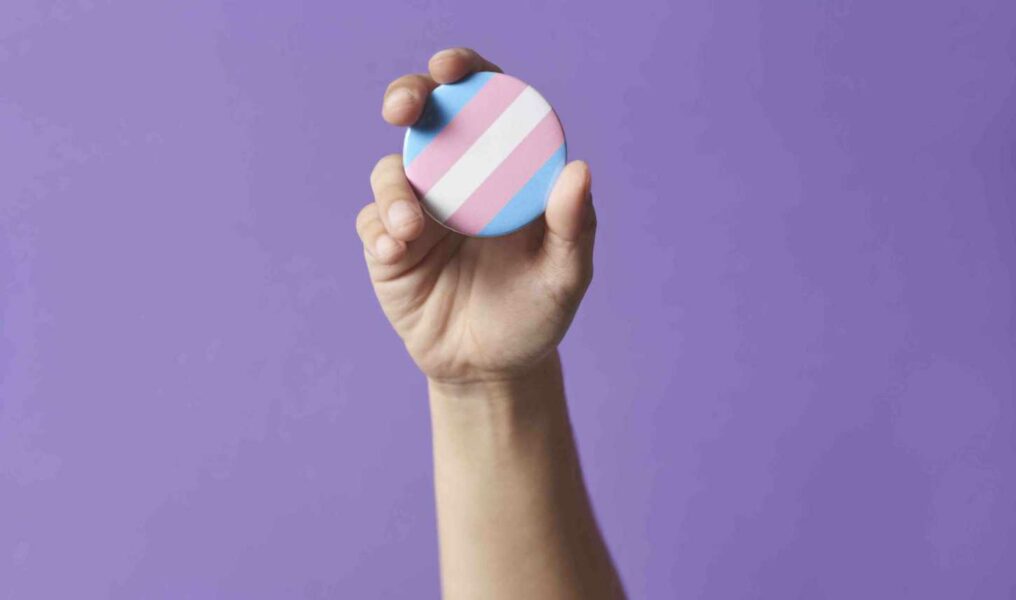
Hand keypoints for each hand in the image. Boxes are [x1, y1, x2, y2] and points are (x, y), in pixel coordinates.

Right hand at [356, 48, 595, 384]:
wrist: (490, 370)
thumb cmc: (534, 315)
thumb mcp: (565, 276)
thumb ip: (574, 227)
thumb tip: (579, 170)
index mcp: (503, 172)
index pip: (485, 104)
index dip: (467, 73)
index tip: (453, 67)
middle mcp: (458, 181)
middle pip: (427, 119)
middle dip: (410, 96)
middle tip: (406, 105)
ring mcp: (419, 212)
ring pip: (391, 171)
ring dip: (394, 189)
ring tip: (411, 229)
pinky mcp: (387, 247)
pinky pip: (371, 223)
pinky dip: (379, 229)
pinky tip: (396, 252)